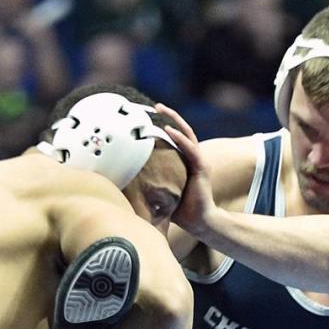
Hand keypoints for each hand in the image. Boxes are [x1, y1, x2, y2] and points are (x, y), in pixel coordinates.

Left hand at [154, 103, 218, 238]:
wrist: (199, 222)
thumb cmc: (181, 211)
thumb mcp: (162, 192)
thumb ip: (151, 183)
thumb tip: (127, 184)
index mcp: (185, 162)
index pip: (175, 139)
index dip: (164, 126)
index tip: (149, 118)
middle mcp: (194, 157)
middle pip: (182, 130)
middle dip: (169, 116)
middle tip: (155, 106)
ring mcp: (199, 161)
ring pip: (187, 133)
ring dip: (174, 120)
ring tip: (161, 110)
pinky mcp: (202, 167)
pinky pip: (190, 148)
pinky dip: (180, 138)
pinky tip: (169, 130)